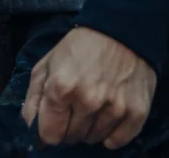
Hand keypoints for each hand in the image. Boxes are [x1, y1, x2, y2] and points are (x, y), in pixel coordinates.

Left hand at [22, 27, 156, 149]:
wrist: (121, 29)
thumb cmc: (80, 47)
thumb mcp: (47, 64)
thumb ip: (33, 100)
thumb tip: (31, 131)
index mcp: (61, 87)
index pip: (49, 135)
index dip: (50, 129)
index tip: (56, 119)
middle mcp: (88, 100)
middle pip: (72, 137)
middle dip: (70, 126)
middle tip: (77, 106)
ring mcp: (114, 107)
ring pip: (94, 139)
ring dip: (91, 128)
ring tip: (95, 105)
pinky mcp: (137, 110)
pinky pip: (119, 141)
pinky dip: (112, 135)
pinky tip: (109, 117)